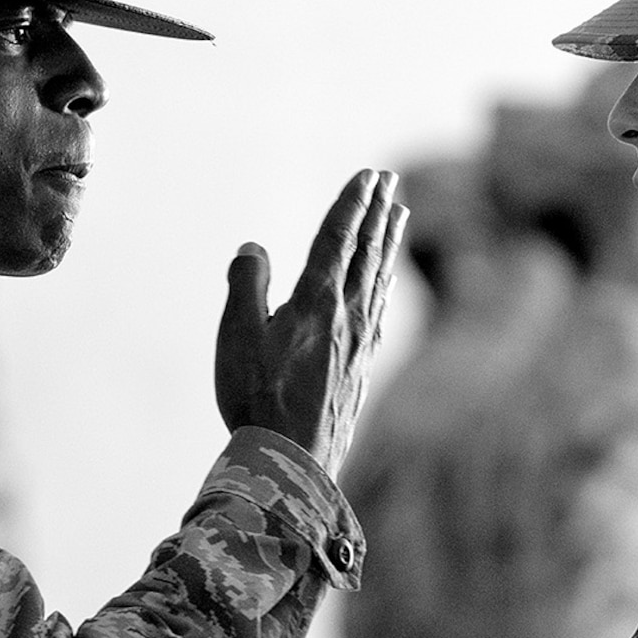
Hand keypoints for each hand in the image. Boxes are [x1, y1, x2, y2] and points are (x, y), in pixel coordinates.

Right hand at [214, 170, 407, 476]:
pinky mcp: (360, 369)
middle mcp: (348, 316)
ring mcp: (360, 344)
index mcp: (317, 300)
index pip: (337, 239)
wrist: (291, 462)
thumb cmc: (258, 398)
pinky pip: (379, 312)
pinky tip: (385, 286)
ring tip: (400, 215)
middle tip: (391, 182)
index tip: (369, 175)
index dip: (351, 203)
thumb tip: (254, 247)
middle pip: (367, 252)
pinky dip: (384, 287)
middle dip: (378, 213)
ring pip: (378, 280)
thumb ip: (247, 284)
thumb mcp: (238, 335)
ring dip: (388, 243)